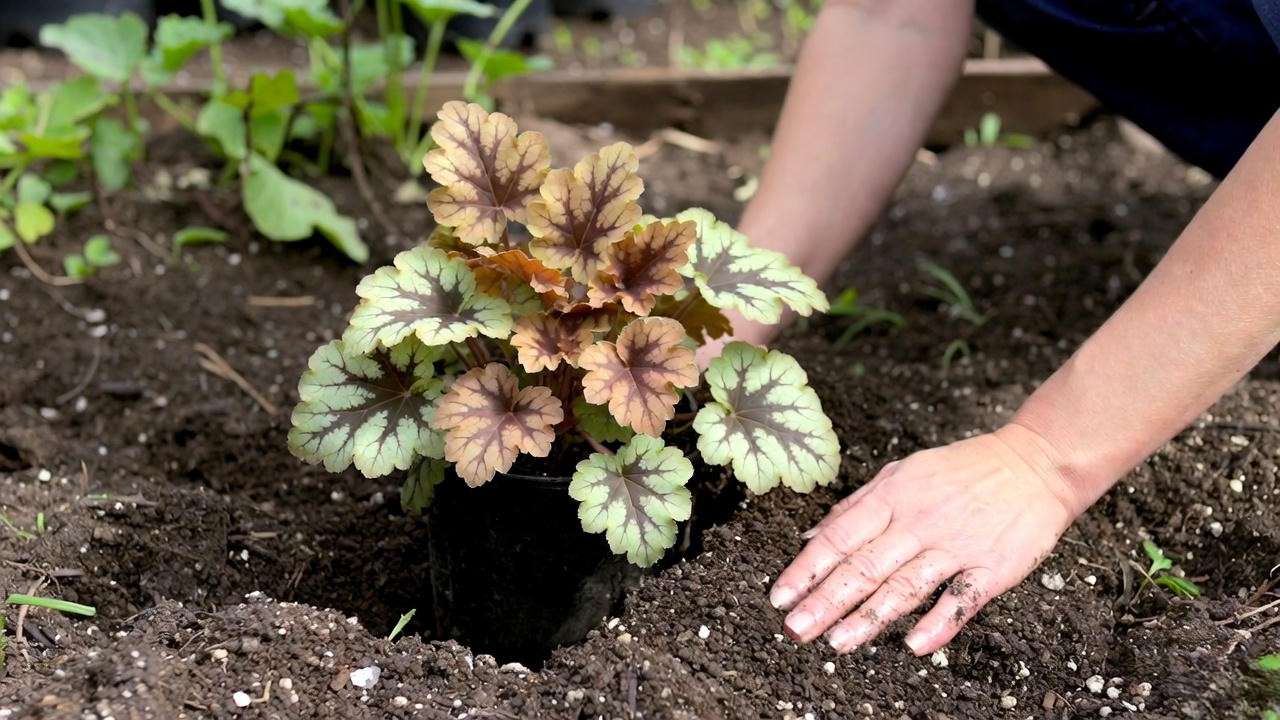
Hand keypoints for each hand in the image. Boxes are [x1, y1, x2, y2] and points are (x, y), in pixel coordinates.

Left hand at [769, 423, 1082, 655]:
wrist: (1034, 464)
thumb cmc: (961, 470)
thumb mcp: (902, 473)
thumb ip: (856, 506)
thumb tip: (810, 537)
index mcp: (894, 497)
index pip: (840, 536)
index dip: (807, 568)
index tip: (780, 597)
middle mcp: (921, 521)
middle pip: (865, 566)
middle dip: (825, 601)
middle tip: (796, 629)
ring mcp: (958, 545)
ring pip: (906, 586)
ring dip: (869, 616)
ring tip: (837, 642)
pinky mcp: (994, 567)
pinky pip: (962, 599)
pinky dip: (939, 623)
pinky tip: (914, 645)